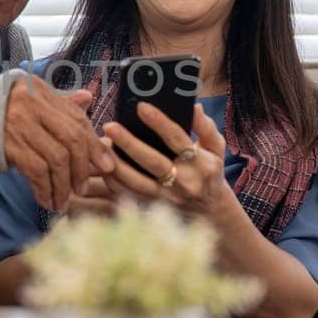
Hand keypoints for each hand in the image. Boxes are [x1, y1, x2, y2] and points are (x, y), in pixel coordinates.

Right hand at [3, 76, 113, 210]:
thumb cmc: (1, 114)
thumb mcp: (31, 101)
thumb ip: (59, 103)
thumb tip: (88, 98)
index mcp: (41, 91)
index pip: (77, 119)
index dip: (95, 145)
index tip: (107, 167)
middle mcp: (31, 103)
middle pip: (71, 139)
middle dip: (82, 168)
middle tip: (83, 188)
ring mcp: (18, 123)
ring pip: (55, 159)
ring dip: (63, 185)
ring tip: (64, 201)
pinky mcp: (7, 144)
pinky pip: (36, 171)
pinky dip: (45, 189)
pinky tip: (47, 201)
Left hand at [99, 102, 233, 220]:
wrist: (209, 210)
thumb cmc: (210, 171)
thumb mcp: (216, 148)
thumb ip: (206, 127)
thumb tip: (195, 106)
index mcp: (201, 164)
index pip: (177, 140)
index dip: (159, 122)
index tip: (141, 106)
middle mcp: (184, 182)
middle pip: (153, 162)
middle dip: (129, 143)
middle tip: (110, 126)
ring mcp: (167, 197)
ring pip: (136, 182)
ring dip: (116, 164)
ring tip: (101, 144)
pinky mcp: (153, 205)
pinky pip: (128, 193)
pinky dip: (113, 179)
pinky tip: (102, 163)